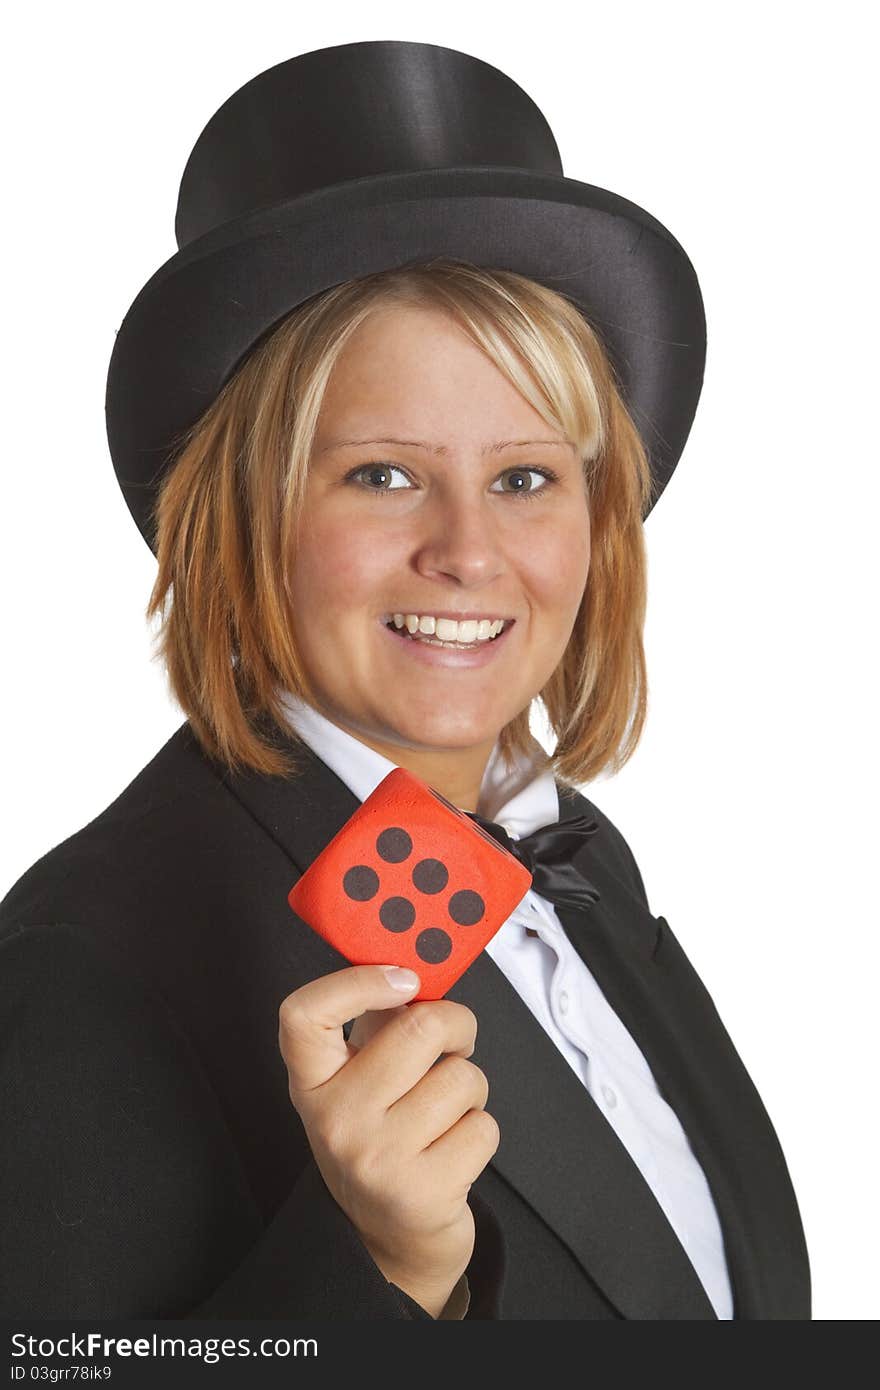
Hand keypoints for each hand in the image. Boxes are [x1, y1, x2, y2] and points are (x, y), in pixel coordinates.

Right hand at [278, 964, 498, 1316]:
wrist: (387, 1240)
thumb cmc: (383, 1138)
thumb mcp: (361, 1078)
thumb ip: (382, 1019)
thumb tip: (419, 958)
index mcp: (312, 1081)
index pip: (304, 1014)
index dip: (356, 981)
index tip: (403, 978)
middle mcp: (334, 1121)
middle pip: (418, 1028)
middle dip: (457, 1026)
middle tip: (455, 1040)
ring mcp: (376, 1160)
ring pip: (462, 1077)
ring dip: (470, 1089)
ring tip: (445, 1112)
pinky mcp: (421, 1193)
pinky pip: (483, 1126)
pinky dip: (480, 1131)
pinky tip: (451, 1150)